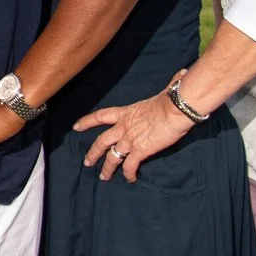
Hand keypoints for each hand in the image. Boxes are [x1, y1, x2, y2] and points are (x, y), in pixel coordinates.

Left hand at [74, 92, 195, 183]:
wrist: (176, 109)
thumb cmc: (171, 98)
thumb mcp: (164, 91)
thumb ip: (167, 87)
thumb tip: (180, 77)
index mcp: (126, 112)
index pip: (101, 116)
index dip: (87, 122)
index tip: (76, 127)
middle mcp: (123, 127)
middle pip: (101, 142)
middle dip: (92, 153)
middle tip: (87, 162)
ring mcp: (130, 140)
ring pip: (112, 157)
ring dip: (107, 169)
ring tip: (103, 177)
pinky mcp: (140, 150)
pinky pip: (130, 166)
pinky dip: (128, 174)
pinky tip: (130, 179)